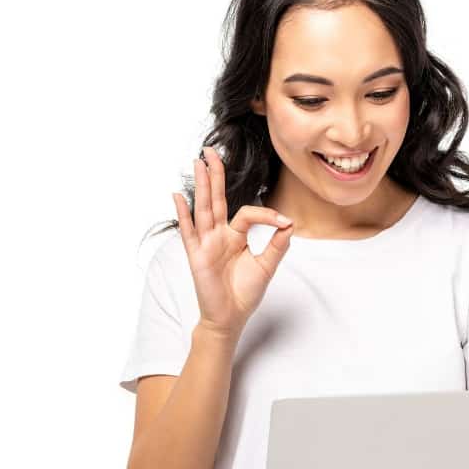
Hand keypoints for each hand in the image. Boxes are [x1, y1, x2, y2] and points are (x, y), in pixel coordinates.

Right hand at [172, 146, 293, 336]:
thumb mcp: (266, 266)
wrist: (231, 318)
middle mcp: (219, 235)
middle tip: (211, 151)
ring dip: (201, 185)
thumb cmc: (244, 293)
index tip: (284, 222)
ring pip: (204, 209)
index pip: (247, 213)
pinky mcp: (197, 256)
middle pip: (216, 199)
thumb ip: (277, 245)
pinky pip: (189, 232)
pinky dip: (184, 214)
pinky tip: (179, 196)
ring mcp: (206, 244)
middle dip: (214, 175)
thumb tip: (289, 223)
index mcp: (235, 236)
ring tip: (198, 162)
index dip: (266, 214)